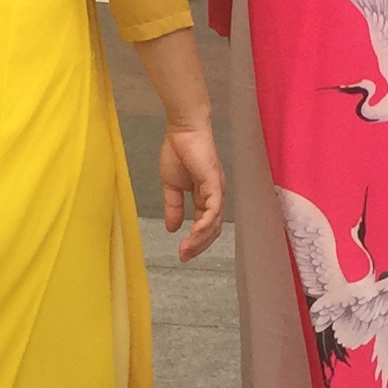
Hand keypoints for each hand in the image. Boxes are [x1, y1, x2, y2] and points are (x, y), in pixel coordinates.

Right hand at [160, 121, 224, 261]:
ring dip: (200, 239)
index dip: (195, 241)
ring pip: (214, 223)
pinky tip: (193, 234)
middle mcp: (215, 196)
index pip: (205, 225)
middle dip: (198, 246)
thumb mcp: (171, 186)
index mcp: (205, 196)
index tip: (181, 254)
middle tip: (184, 257)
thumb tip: (172, 228)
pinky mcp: (214, 184)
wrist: (182, 130)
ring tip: (185, 250)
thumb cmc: (178, 151)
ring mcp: (217, 190)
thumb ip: (173, 207)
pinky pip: (213, 209)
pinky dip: (204, 224)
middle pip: (212, 229)